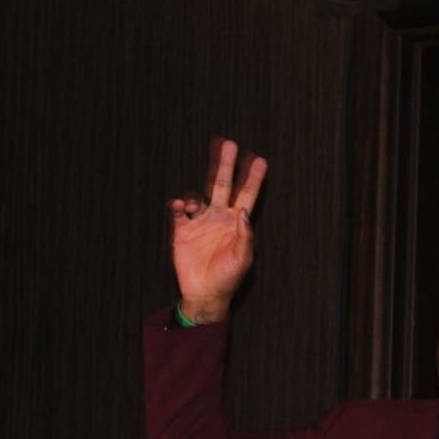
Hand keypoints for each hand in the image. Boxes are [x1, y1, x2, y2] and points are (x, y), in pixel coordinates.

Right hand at [169, 137, 267, 324]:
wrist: (205, 293)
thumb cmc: (228, 278)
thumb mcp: (243, 258)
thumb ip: (245, 234)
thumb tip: (242, 210)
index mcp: (236, 223)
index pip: (247, 195)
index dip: (253, 178)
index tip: (260, 160)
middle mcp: (219, 218)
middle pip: (223, 185)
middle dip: (226, 165)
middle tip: (228, 144)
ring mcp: (200, 222)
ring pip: (199, 195)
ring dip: (197, 194)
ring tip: (194, 204)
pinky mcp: (182, 231)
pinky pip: (179, 211)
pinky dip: (178, 204)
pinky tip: (180, 205)